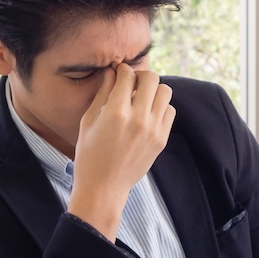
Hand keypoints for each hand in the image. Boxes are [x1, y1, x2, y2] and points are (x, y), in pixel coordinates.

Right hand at [67, 64, 174, 239]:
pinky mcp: (162, 139)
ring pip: (165, 92)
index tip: (118, 72)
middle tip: (131, 84)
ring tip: (141, 99)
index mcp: (116, 113)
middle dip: (140, 75)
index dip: (121, 69)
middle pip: (152, 78)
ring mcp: (153, 130)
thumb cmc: (89, 154)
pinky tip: (147, 114)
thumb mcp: (88, 121)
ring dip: (153, 90)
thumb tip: (111, 72)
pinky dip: (160, 107)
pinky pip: (170, 111)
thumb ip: (102, 93)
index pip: (127, 75)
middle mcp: (138, 119)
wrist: (104, 188)